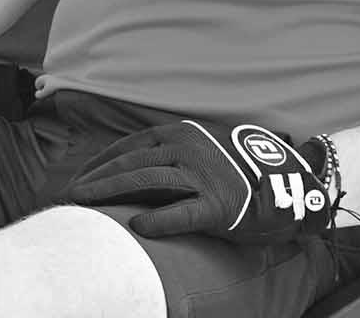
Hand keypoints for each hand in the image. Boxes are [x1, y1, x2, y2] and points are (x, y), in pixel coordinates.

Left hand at [65, 120, 332, 243]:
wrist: (289, 181)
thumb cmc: (237, 169)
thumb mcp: (200, 148)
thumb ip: (169, 153)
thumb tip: (130, 167)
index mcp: (180, 133)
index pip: (128, 147)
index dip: (100, 163)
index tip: (79, 178)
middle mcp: (187, 148)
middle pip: (129, 163)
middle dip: (95, 179)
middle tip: (70, 195)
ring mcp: (203, 175)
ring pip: (144, 182)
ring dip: (109, 193)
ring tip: (84, 206)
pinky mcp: (218, 205)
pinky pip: (181, 213)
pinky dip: (157, 220)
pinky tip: (137, 227)